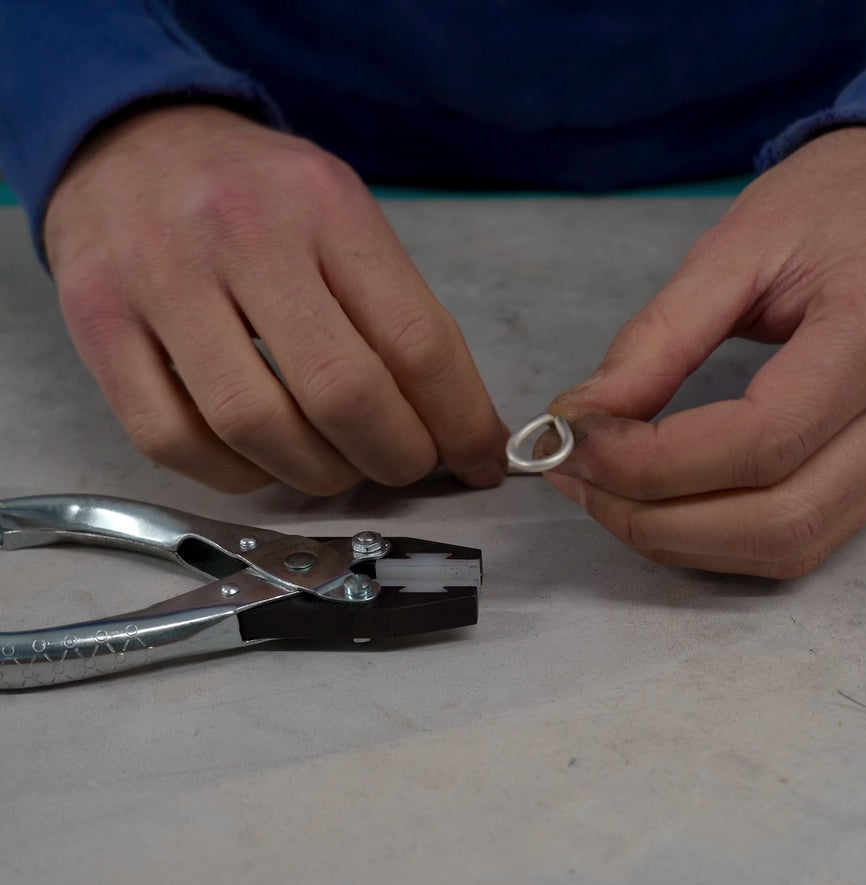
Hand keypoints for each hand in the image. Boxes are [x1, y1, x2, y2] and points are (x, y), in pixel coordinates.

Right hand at [44, 105, 506, 493]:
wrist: (127, 137)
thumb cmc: (255, 196)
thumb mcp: (340, 217)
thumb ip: (395, 313)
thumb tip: (455, 427)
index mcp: (324, 206)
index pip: (417, 341)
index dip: (460, 422)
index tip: (479, 459)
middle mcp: (241, 235)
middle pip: (342, 394)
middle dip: (395, 457)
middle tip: (408, 466)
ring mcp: (160, 279)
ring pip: (256, 426)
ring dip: (317, 474)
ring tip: (337, 465)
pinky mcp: (97, 322)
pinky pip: (172, 440)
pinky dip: (234, 476)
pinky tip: (262, 461)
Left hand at [544, 127, 865, 576]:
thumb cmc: (830, 207)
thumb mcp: (732, 247)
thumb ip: (657, 339)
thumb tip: (583, 420)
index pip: (763, 437)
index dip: (653, 461)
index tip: (574, 440)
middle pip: (779, 518)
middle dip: (655, 517)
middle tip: (575, 474)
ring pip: (790, 547)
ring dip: (681, 539)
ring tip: (605, 492)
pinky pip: (801, 541)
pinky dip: (718, 538)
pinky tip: (661, 503)